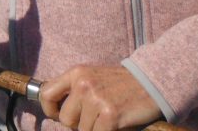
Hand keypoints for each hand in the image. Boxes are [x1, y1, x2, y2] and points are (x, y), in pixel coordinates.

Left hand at [39, 64, 159, 130]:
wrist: (151, 82)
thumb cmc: (120, 84)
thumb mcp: (92, 77)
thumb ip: (74, 89)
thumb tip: (58, 112)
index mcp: (76, 73)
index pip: (46, 94)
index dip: (51, 110)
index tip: (61, 116)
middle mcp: (83, 84)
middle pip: (65, 119)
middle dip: (78, 124)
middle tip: (94, 119)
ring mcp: (96, 100)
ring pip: (82, 130)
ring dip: (94, 129)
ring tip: (107, 118)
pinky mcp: (110, 115)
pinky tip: (115, 125)